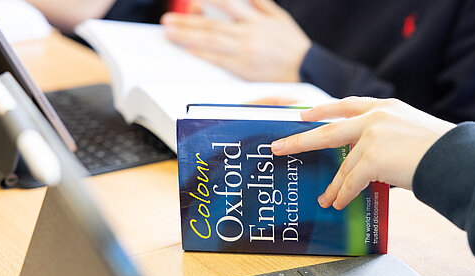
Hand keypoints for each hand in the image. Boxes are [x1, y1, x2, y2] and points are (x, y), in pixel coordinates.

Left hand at [161, 0, 310, 81]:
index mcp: (256, 19)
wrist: (308, 70)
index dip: (206, 0)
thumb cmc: (294, 46)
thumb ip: (260, 3)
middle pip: (211, 25)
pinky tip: (189, 50)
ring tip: (170, 33)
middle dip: (187, 22)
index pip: (226, 4)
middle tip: (167, 20)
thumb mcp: (280, 17)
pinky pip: (219, 60)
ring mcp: (245, 53)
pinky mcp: (244, 70)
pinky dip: (202, 54)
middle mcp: (248, 34)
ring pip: (211, 42)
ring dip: (187, 37)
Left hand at [271, 97, 455, 209]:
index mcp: (385, 107)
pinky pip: (352, 182)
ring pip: (343, 166)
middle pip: (328, 129)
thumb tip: (368, 163)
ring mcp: (372, 136)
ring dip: (333, 186)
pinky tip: (338, 203)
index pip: (346, 105)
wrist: (457, 157)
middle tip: (279, 146)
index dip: (322, 110)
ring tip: (324, 198)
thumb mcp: (412, 132)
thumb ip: (387, 139)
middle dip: (301, 140)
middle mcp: (375, 118)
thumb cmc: (441, 150)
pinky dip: (344, 195)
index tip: (304, 115)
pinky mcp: (372, 158)